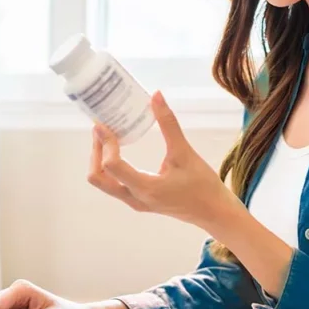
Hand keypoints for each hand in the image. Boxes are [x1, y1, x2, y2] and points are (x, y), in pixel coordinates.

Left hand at [88, 91, 233, 227]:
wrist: (213, 212)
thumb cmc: (203, 184)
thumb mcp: (185, 152)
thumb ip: (168, 124)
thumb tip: (156, 95)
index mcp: (146, 187)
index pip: (112, 165)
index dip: (104, 142)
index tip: (102, 123)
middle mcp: (135, 198)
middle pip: (98, 178)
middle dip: (95, 152)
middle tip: (101, 129)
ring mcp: (135, 202)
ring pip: (103, 183)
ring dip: (100, 159)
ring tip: (108, 136)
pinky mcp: (139, 201)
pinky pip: (114, 184)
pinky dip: (110, 166)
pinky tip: (119, 148)